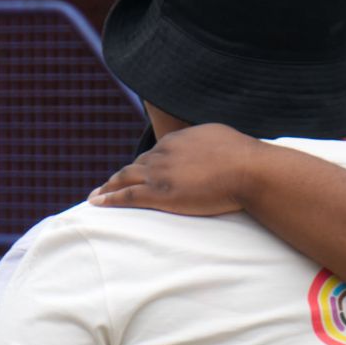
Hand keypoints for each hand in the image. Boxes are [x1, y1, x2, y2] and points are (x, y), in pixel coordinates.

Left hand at [88, 123, 258, 214]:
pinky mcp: (159, 193)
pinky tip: (97, 203)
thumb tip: (216, 150)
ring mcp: (159, 173)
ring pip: (125, 179)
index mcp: (179, 140)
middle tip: (109, 184)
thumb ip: (212, 145)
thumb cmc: (246, 158)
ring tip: (97, 195)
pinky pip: (126, 196)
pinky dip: (109, 199)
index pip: (157, 153)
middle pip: (137, 165)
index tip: (140, 172)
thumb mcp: (224, 141)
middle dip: (122, 175)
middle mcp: (164, 153)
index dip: (146, 164)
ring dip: (109, 186)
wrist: (248, 170)